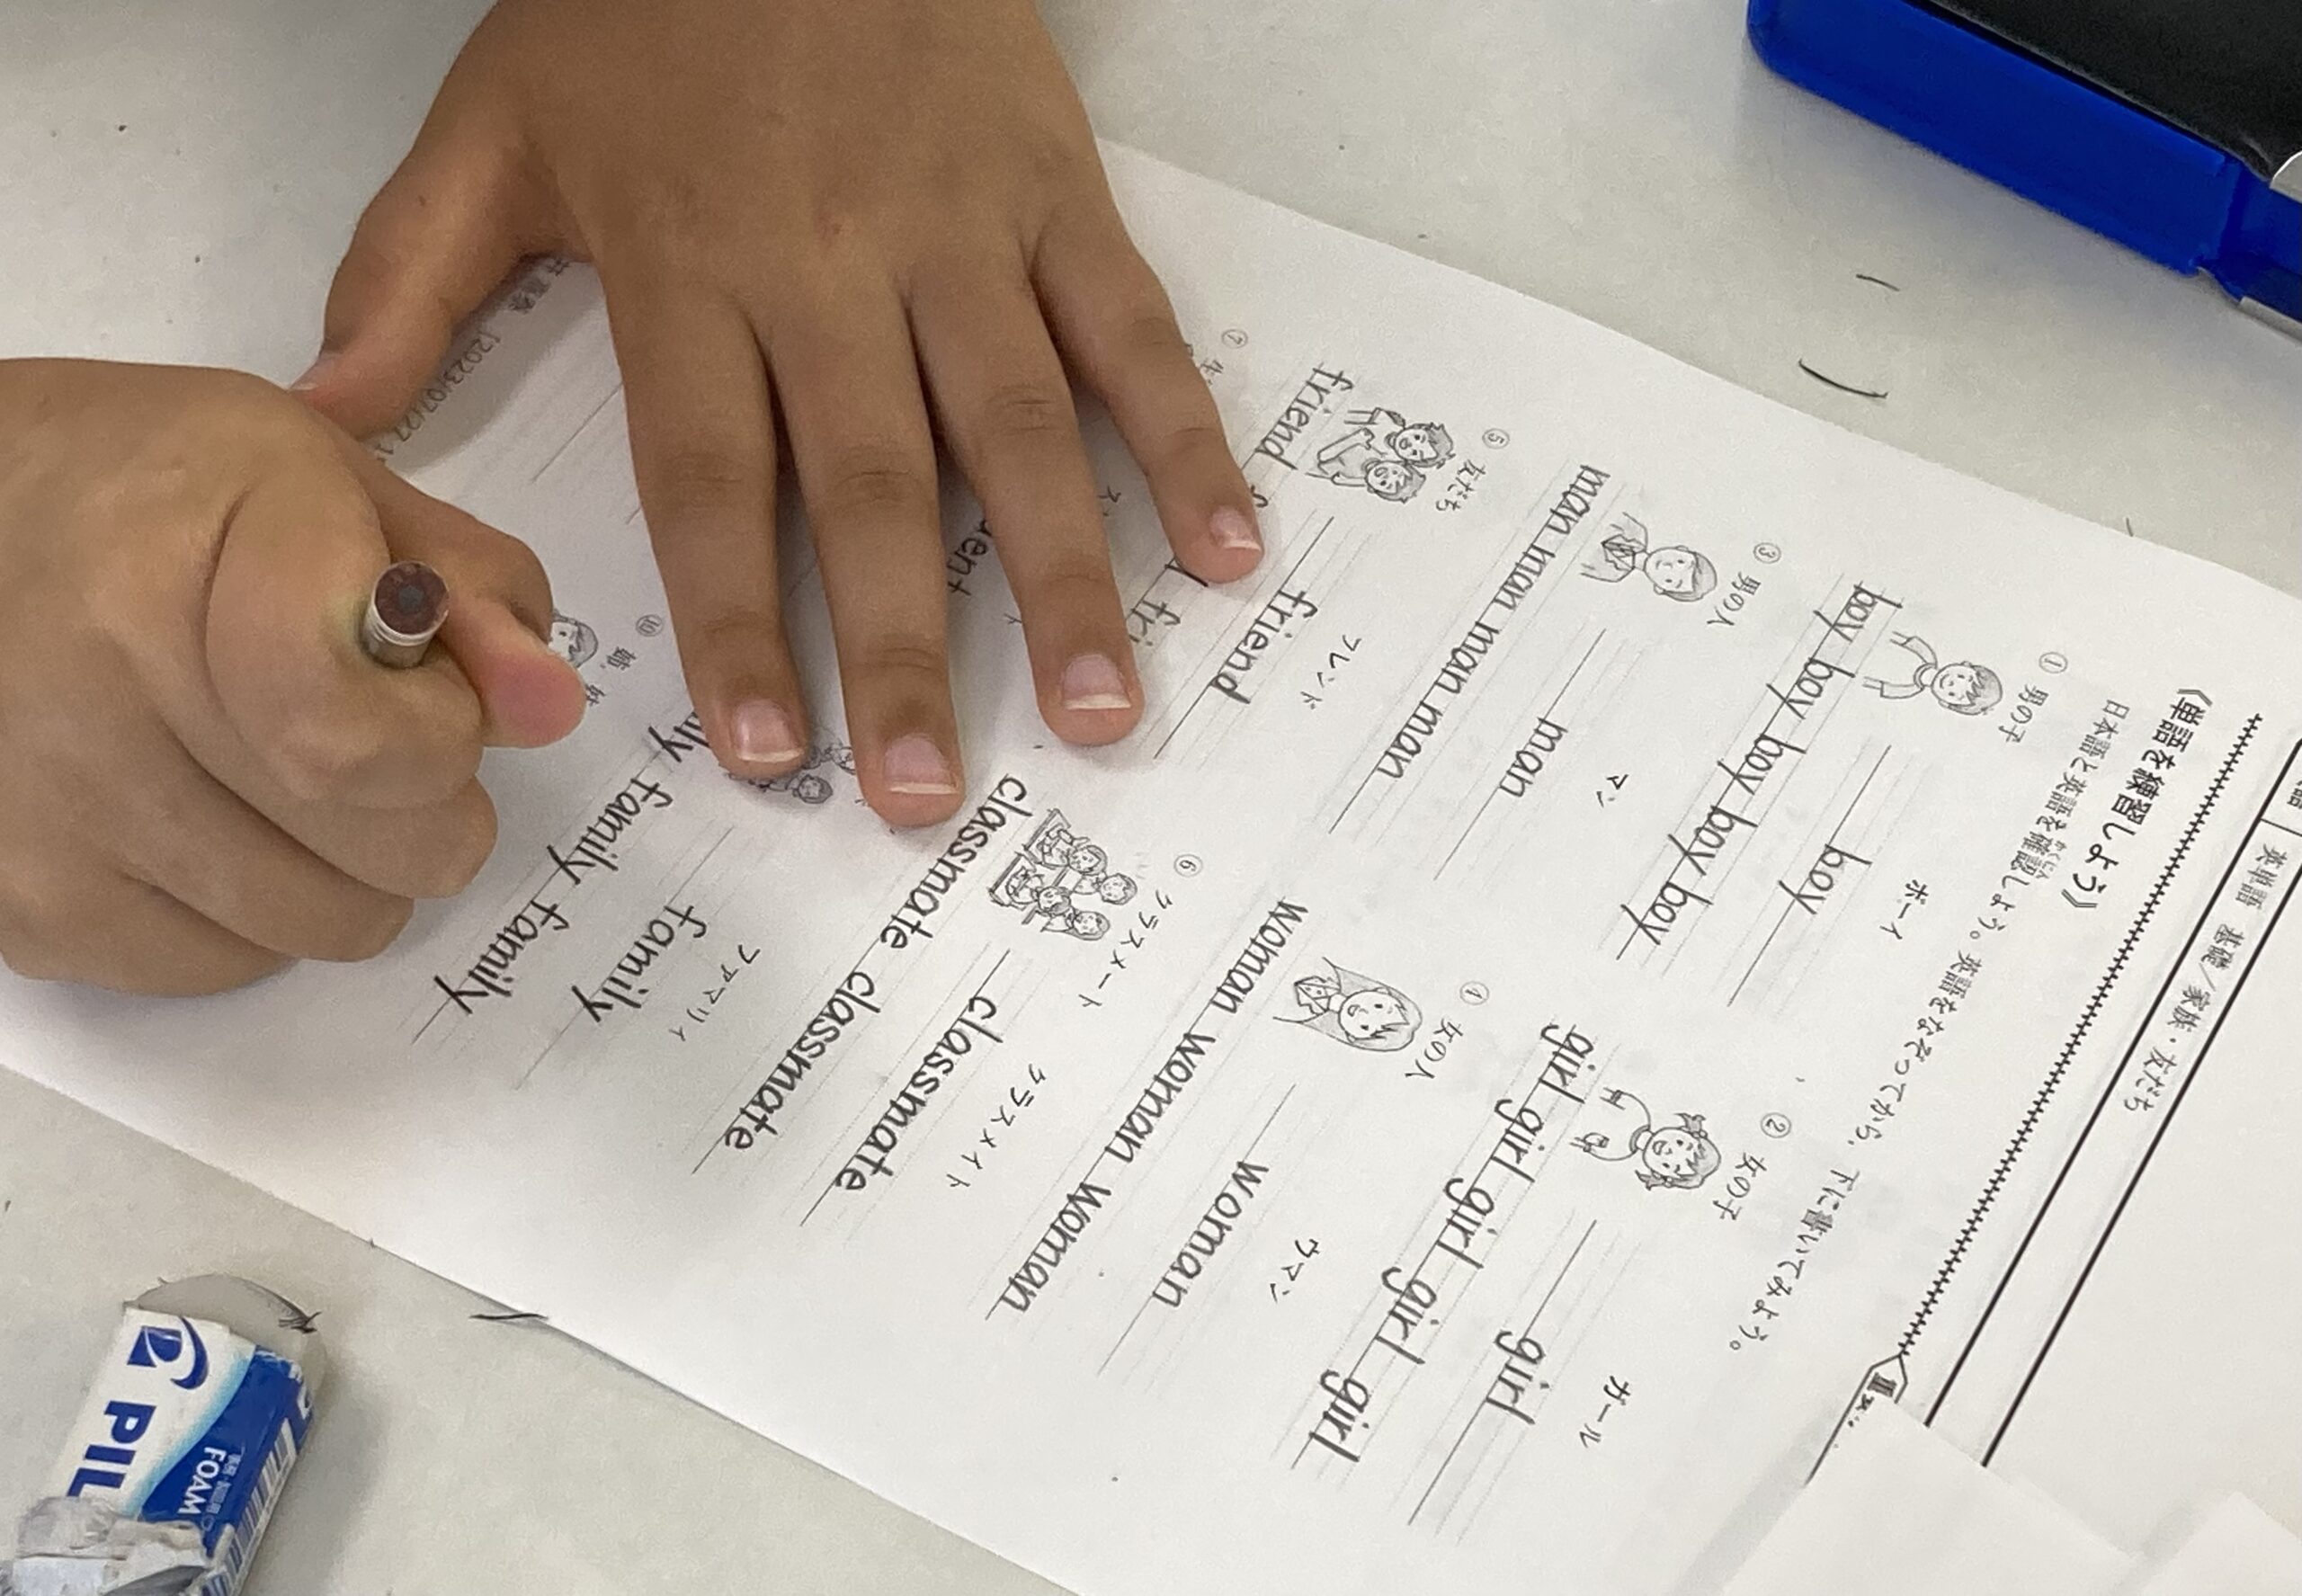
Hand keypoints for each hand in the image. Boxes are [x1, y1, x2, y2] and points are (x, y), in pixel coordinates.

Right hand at [0, 361, 583, 994]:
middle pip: (388, 849)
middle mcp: (96, 703)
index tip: (425, 682)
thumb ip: (469, 587)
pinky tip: (208, 813)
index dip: (440, 725)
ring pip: (327, 924)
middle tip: (366, 723)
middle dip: (428, 797)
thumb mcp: (327, 481)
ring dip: (350, 861)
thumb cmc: (155, 492)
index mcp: (183, 568)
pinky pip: (227, 965)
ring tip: (282, 764)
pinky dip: (255, 908)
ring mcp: (51, 821)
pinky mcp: (26, 911)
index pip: (369, 740)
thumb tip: (547, 708)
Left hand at [295, 0, 1263, 828]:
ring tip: (1097, 713)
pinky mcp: (1053, 187)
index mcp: (689, 266)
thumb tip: (323, 413)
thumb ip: (407, 272)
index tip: (765, 751)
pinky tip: (1228, 548)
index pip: (710, 480)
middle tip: (927, 794)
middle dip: (901, 648)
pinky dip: (1184, 435)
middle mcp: (829, 265)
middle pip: (870, 486)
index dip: (737, 622)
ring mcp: (959, 229)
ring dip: (1063, 577)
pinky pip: (1131, 325)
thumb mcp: (495, 118)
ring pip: (1015, 426)